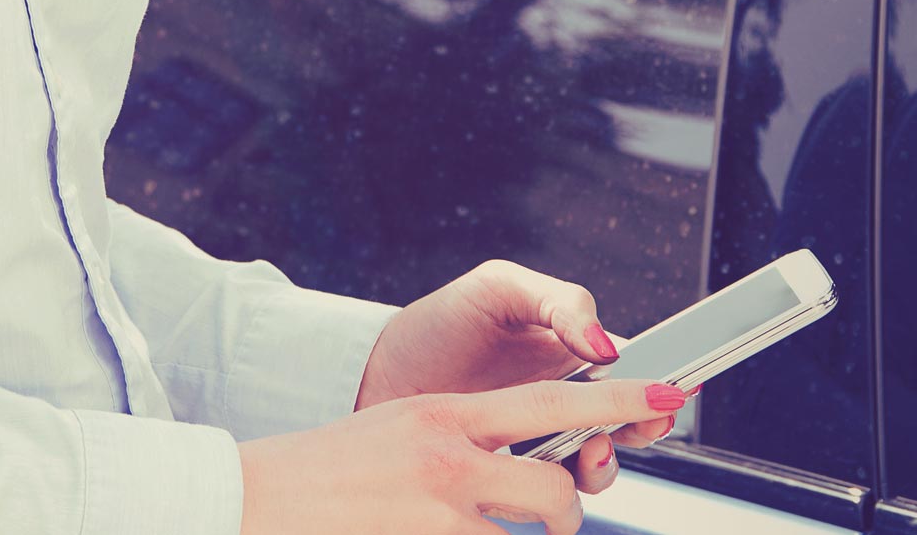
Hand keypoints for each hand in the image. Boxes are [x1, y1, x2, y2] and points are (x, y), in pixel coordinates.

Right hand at [241, 377, 689, 534]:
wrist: (251, 499)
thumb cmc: (324, 469)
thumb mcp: (400, 428)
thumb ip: (464, 438)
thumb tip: (524, 457)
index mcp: (445, 416)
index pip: (552, 404)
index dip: (617, 401)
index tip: (665, 397)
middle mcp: (446, 464)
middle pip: (554, 493)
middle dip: (568, 518)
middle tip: (558, 524)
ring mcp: (435, 518)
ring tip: (473, 530)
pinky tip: (437, 531)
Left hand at [352, 259, 680, 491]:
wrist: (376, 371)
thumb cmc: (442, 322)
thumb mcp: (500, 290)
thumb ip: (559, 305)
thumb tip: (606, 346)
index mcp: (569, 353)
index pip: (629, 372)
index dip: (655, 385)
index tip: (675, 391)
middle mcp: (561, 402)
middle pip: (622, 424)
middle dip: (641, 429)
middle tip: (642, 423)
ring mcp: (536, 443)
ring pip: (591, 466)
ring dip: (602, 464)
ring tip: (590, 453)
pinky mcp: (504, 479)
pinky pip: (543, 494)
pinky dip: (553, 494)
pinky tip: (540, 477)